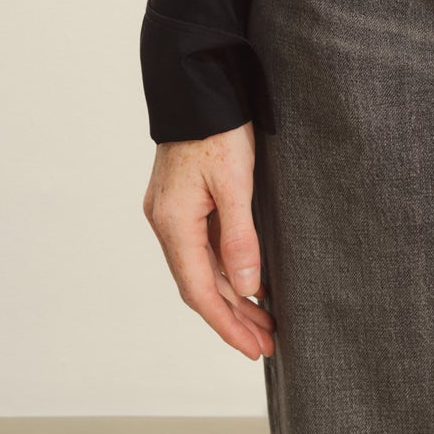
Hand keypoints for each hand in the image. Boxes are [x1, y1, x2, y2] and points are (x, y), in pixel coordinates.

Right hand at [143, 122, 275, 359]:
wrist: (197, 83)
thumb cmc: (217, 128)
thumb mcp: (235, 183)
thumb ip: (240, 239)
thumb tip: (248, 290)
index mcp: (174, 223)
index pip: (200, 292)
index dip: (227, 325)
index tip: (254, 349)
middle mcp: (166, 223)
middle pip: (200, 286)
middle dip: (234, 318)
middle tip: (267, 343)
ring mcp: (171, 212)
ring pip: (201, 269)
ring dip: (231, 297)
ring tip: (263, 321)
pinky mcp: (181, 201)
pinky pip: (201, 249)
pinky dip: (224, 271)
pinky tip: (246, 283)